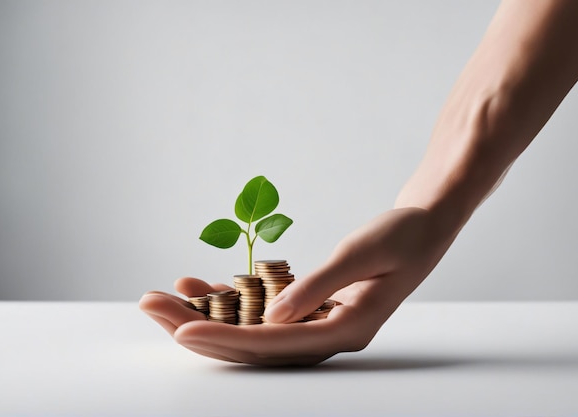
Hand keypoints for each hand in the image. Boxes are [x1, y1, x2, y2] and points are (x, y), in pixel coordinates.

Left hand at [139, 207, 455, 365]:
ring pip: (251, 328)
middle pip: (252, 343)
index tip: (180, 327)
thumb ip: (317, 286)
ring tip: (164, 295)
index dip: (223, 337)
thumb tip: (273, 318)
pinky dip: (232, 298)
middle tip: (153, 307)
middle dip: (199, 327)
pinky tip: (202, 285)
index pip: (272, 344)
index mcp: (345, 330)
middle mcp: (327, 335)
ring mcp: (318, 323)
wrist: (424, 227)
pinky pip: (264, 310)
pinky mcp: (311, 307)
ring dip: (207, 312)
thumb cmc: (402, 236)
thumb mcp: (361, 253)